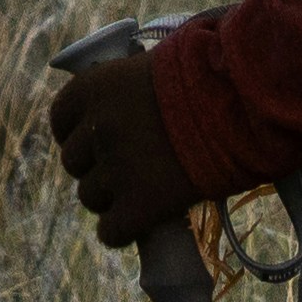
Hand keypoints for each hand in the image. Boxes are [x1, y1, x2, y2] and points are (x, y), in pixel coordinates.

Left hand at [42, 27, 206, 251]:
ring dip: (111, 198)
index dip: (76, 132)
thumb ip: (125, 92)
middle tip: (126, 167)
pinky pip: (110, 232)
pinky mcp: (138, 207)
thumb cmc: (209, 76)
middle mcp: (96, 128)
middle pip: (74, 162)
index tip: (94, 139)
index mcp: (94, 88)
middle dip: (96, 166)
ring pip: (90, 198)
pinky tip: (140, 221)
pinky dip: (122, 230)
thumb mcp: (153, 69)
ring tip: (140, 192)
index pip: (60, 118)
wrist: (241, 104)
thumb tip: (119, 110)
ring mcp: (115, 170)